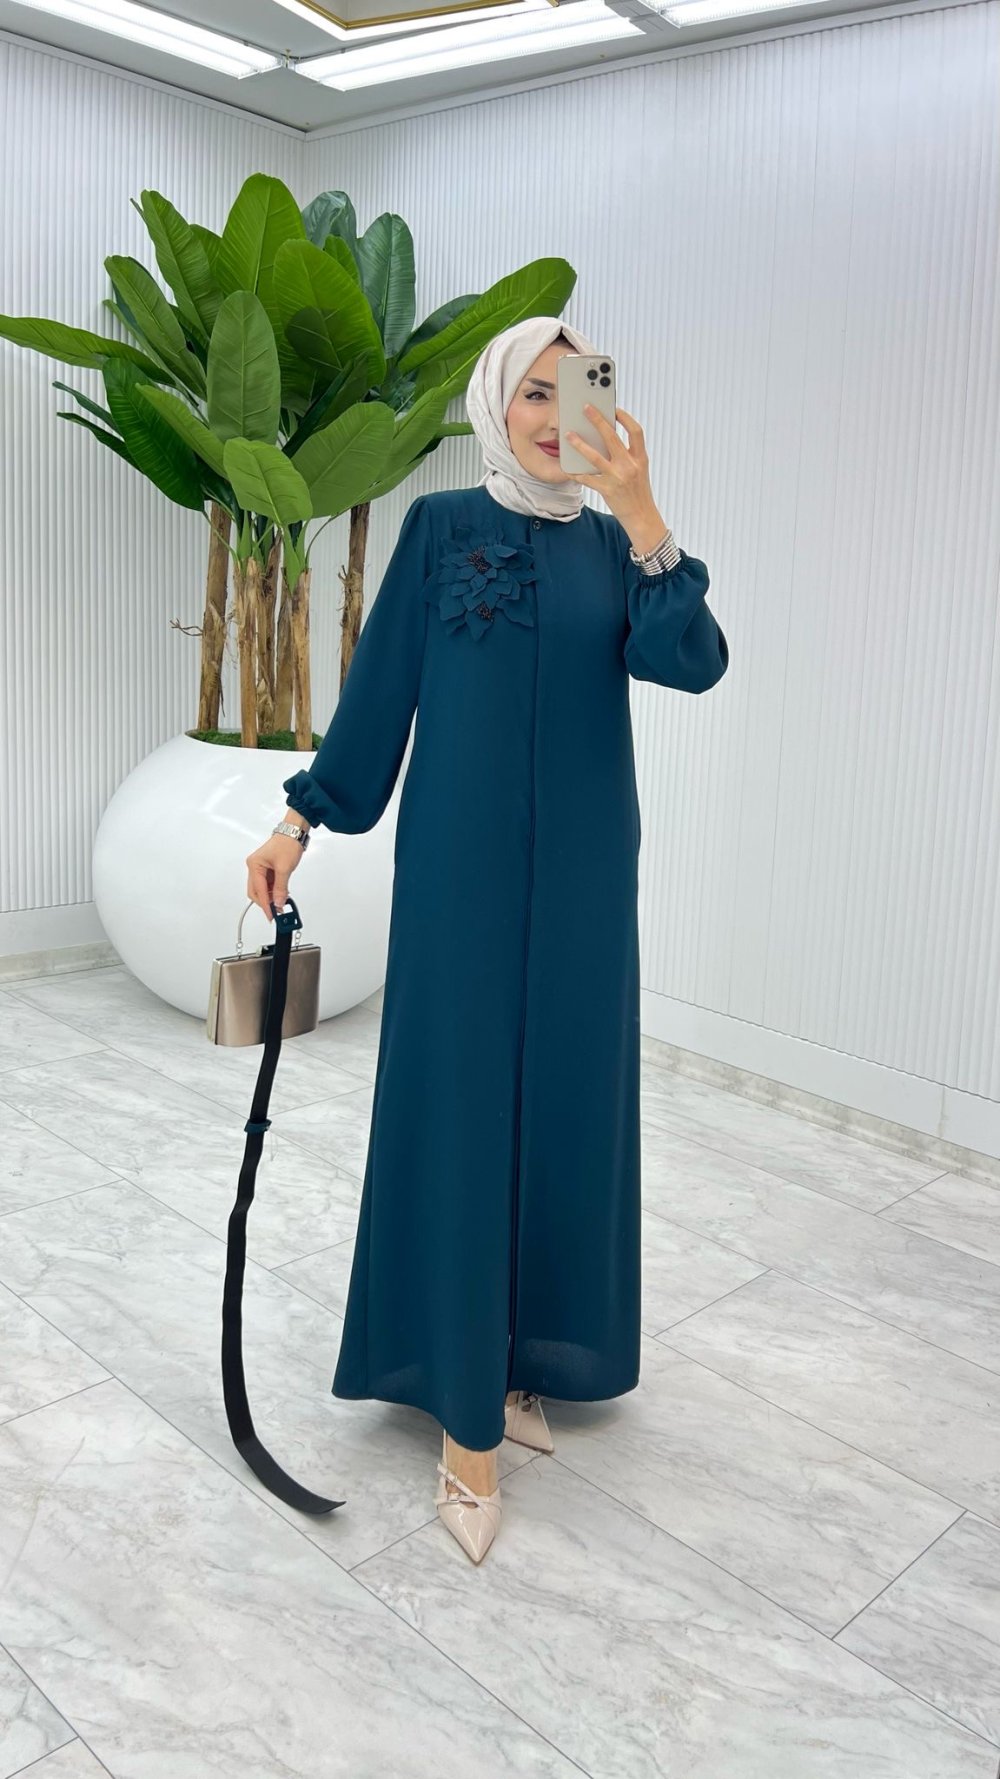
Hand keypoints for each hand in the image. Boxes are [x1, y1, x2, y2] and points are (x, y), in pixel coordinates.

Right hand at [245, 835, 304, 922]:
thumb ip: (280, 888)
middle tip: (276, 911)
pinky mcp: (267, 869)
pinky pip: (268, 884)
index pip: (258, 890)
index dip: (265, 904)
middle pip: (256, 891)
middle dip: (266, 902)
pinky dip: (274, 891)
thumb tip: (278, 902)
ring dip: (271, 897)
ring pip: (262, 889)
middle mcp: (254, 867)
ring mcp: (260, 868)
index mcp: (254, 865)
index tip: (271, 915)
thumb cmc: (287, 843)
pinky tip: (281, 895)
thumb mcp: (284, 868)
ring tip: (281, 903)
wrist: (294, 833)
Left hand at [564, 404, 656, 524]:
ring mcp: (618, 478)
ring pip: (594, 456)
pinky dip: (576, 472)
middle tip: (586, 408)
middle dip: (598, 420)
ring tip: (568, 435)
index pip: (635, 431)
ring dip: (579, 444)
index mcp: (640, 458)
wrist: (642, 517)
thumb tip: (605, 438)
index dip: (625, 417)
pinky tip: (567, 467)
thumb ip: (627, 454)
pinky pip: (587, 478)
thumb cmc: (638, 492)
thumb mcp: (639, 470)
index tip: (613, 408)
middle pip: (612, 437)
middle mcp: (630, 465)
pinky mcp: (607, 490)